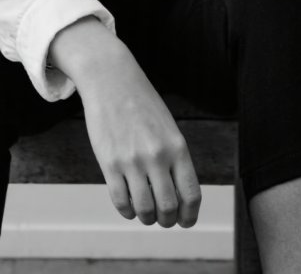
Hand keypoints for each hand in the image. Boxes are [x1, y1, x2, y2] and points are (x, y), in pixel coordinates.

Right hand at [79, 53, 201, 227]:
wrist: (112, 79)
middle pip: (168, 208)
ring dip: (146, 217)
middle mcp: (157, 156)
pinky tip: (128, 204)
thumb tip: (178, 196)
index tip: (185, 220)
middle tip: (162, 218)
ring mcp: (132, 161)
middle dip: (167, 220)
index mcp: (177, 147)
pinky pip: (121, 202)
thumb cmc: (142, 103)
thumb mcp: (168, 128)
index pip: (191, 194)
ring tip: (145, 212)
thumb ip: (174, 159)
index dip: (190, 215)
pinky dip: (127, 211)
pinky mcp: (109, 163)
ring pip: (144, 210)